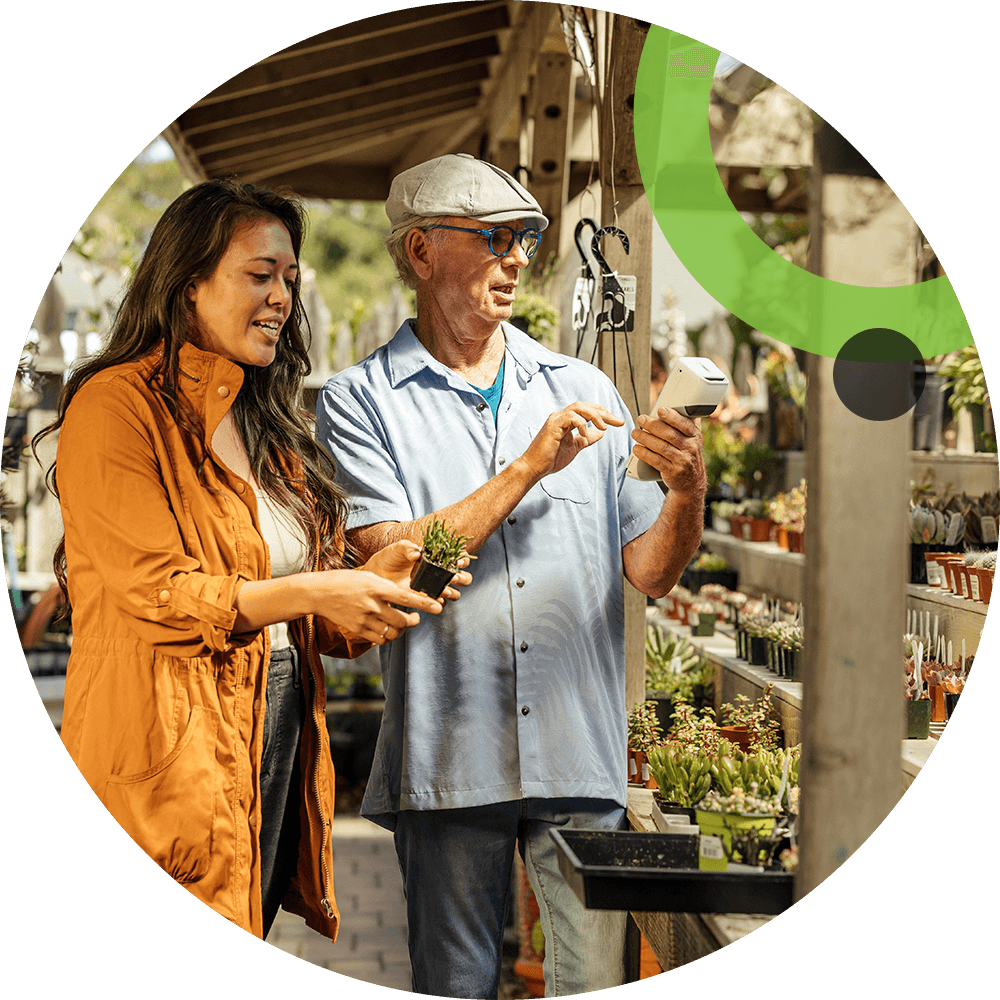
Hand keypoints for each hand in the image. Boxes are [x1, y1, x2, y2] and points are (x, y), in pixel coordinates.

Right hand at [310, 558, 446, 645]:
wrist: (319, 593)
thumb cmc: (345, 581)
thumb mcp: (368, 577)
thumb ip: (386, 587)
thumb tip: (405, 596)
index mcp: (377, 587)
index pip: (406, 597)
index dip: (424, 603)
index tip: (438, 607)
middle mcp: (372, 604)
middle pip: (403, 620)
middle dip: (414, 621)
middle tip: (416, 617)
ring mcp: (365, 619)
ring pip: (393, 632)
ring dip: (402, 630)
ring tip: (402, 623)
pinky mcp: (358, 629)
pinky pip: (380, 639)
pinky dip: (388, 636)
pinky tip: (387, 628)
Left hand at [364, 539, 471, 602]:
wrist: (378, 573)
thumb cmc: (391, 556)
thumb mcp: (399, 548)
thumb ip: (408, 548)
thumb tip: (416, 555)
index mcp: (438, 557)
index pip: (460, 558)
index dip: (464, 560)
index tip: (459, 561)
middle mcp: (440, 573)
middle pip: (464, 578)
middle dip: (462, 578)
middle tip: (453, 577)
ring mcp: (434, 586)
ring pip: (455, 593)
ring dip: (453, 591)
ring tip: (443, 589)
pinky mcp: (426, 599)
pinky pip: (440, 604)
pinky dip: (440, 602)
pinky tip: (434, 598)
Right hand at [520, 402, 623, 480]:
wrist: (535, 467)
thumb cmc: (551, 458)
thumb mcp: (575, 446)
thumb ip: (586, 439)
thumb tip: (600, 433)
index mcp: (566, 420)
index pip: (587, 410)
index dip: (603, 414)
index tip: (617, 422)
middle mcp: (561, 416)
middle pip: (585, 406)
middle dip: (603, 412)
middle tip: (617, 421)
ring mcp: (556, 419)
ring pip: (579, 407)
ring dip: (594, 415)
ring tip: (604, 426)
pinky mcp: (553, 426)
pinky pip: (570, 417)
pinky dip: (581, 423)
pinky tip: (585, 433)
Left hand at [631, 407, 706, 495]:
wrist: (691, 482)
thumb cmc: (687, 455)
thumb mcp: (692, 440)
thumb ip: (686, 424)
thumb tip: (677, 404)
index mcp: (695, 437)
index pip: (684, 424)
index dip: (672, 417)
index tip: (660, 410)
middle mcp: (691, 449)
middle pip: (670, 435)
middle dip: (653, 425)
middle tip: (641, 419)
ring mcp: (682, 461)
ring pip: (662, 447)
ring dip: (645, 438)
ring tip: (635, 433)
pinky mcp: (673, 472)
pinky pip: (656, 461)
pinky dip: (645, 454)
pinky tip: (636, 449)